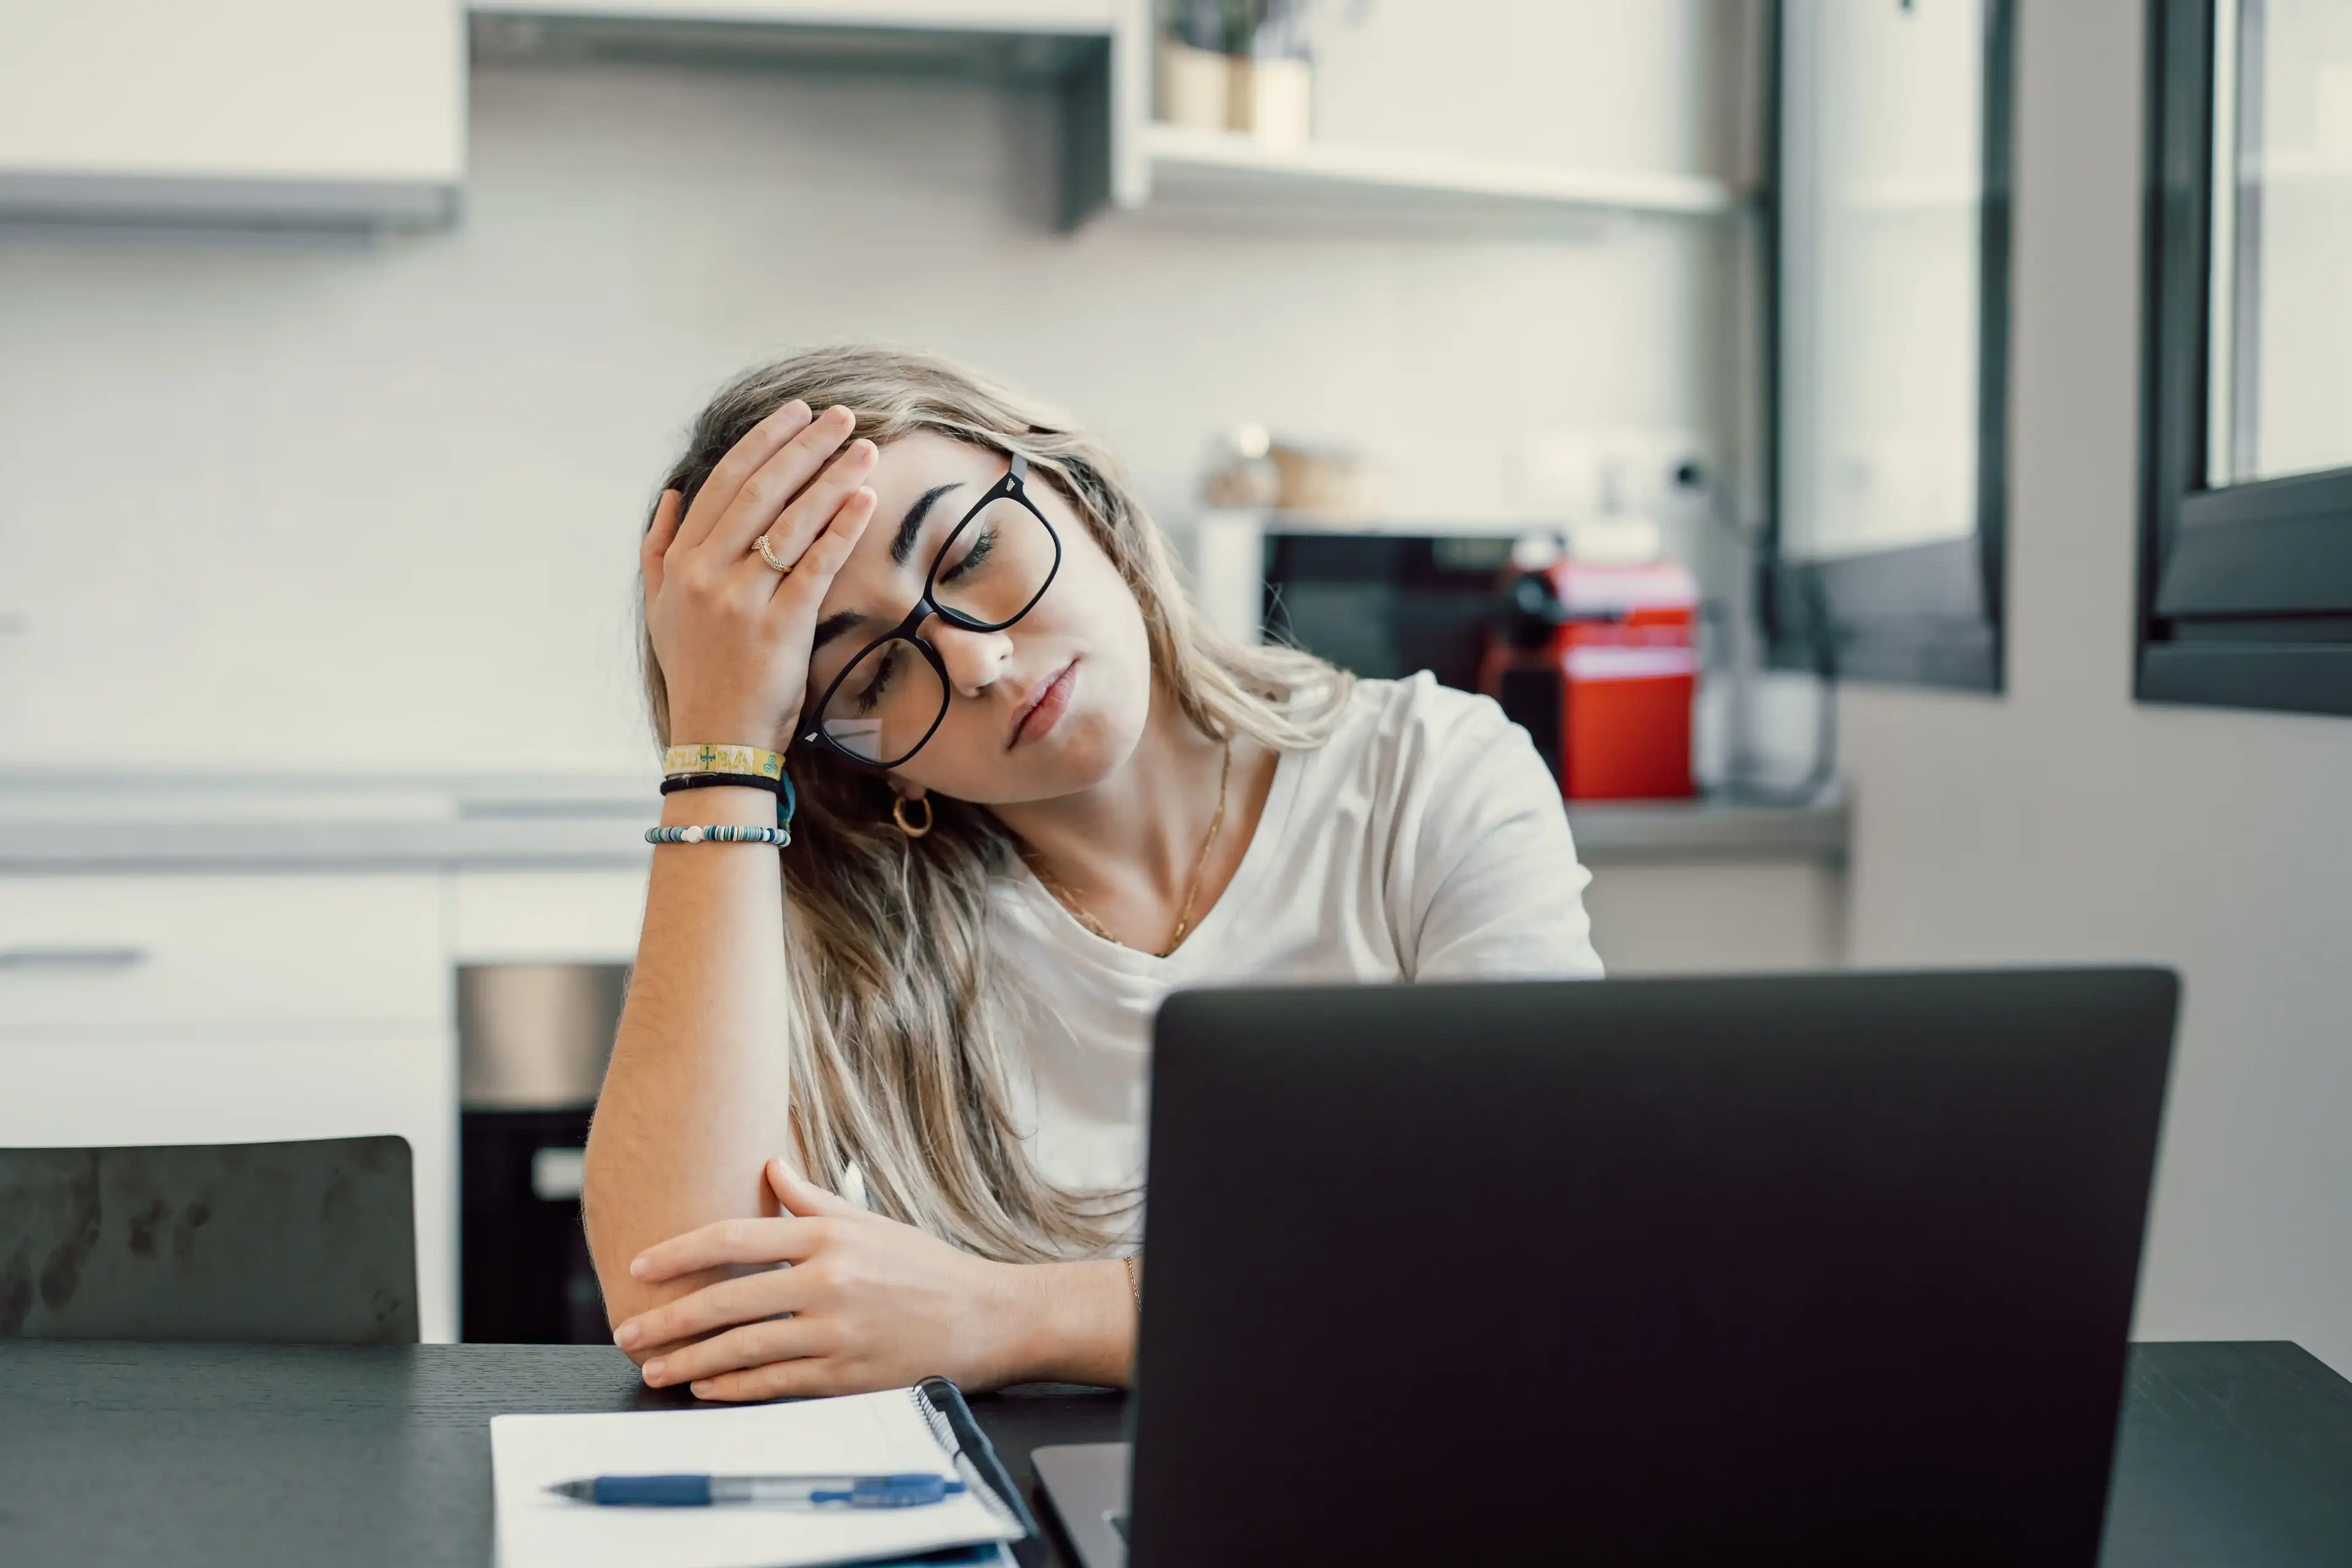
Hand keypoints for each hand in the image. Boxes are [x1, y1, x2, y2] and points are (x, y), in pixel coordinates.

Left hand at [612, 1159, 1036, 1400]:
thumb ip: (812, 1200)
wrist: (985, 1317)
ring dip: (691, 1361)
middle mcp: (829, 1280)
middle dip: (670, 1317)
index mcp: (829, 1236)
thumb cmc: (926, 1268)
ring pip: (744, 1347)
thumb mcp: (869, 1222)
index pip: (735, 1237)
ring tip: (655, 1367)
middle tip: (630, 1328)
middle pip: (728, 1298)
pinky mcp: (848, 1375)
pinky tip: (706, 1389)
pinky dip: (734, 1389)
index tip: (641, 1265)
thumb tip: (770, 1164)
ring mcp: (837, 1331)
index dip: (680, 1252)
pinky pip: (776, 1384)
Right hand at [642, 402, 878, 749]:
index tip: (794, 414)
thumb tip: (672, 496)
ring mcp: (743, 599)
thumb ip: (658, 550)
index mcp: (681, 563)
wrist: (716, 740)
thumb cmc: (696, 674)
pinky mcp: (781, 627)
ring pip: (791, 521)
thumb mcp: (660, 611)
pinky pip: (816, 566)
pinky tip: (864, 500)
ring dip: (830, 478)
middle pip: (760, 491)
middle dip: (803, 447)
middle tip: (840, 415)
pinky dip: (841, 529)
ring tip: (863, 447)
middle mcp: (707, 574)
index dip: (762, 443)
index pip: (723, 484)